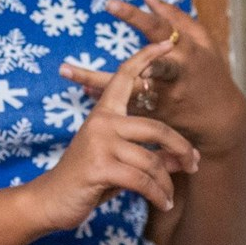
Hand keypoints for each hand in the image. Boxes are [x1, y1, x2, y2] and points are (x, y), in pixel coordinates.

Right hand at [24, 38, 199, 232]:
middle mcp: (102, 122)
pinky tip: (163, 203)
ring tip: (170, 197)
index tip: (168, 41)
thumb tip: (183, 159)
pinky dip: (158, 194)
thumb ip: (149, 156)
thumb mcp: (120, 163)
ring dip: (166, 183)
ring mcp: (100, 143)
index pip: (126, 77)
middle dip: (182, 149)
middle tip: (195, 165)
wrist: (50, 200)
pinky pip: (142, 180)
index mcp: (104, 113)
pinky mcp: (100, 167)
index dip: (147, 58)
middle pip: (157, 128)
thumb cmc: (87, 179)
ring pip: (152, 160)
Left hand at [62, 0, 245, 156]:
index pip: (157, 30)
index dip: (135, 17)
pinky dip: (108, 98)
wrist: (221, 120)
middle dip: (100, 69)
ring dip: (93, 83)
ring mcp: (162, 101)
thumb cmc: (210, 72)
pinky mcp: (157, 119)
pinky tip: (86, 91)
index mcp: (185, 53)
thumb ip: (176, 18)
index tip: (109, 4)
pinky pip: (128, 108)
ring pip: (122, 91)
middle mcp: (171, 77)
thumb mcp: (203, 42)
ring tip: (66, 72)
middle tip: (66, 64)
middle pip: (131, 69)